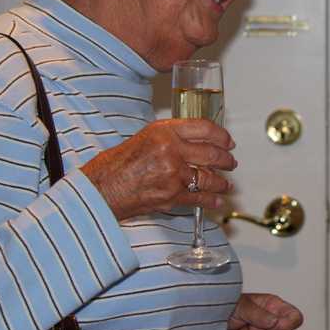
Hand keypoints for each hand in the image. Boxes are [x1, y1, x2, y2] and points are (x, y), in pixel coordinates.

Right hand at [81, 119, 236, 219]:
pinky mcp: (171, 196)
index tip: (228, 141)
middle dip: (226, 160)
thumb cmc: (115, 164)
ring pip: (209, 178)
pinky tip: (218, 202)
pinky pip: (199, 198)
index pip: (204, 128)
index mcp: (164, 132)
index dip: (221, 135)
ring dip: (222, 182)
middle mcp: (171, 150)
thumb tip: (195, 141)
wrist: (99, 190)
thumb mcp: (144, 137)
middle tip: (231, 162)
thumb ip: (170, 137)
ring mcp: (173, 175)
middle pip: (211, 154)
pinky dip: (211, 201)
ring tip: (226, 184)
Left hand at [228, 293, 302, 329]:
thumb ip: (259, 313)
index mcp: (273, 308)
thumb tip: (274, 321)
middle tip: (246, 323)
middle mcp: (271, 325)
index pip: (294, 318)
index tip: (275, 323)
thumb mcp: (242, 304)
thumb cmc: (225, 307)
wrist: (209, 323)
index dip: (288, 323)